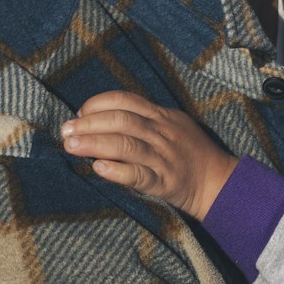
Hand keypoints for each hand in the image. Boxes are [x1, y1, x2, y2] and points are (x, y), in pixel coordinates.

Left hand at [61, 91, 238, 219]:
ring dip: (95, 144)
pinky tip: (98, 168)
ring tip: (71, 146)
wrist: (217, 180)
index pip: (126, 101)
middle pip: (122, 121)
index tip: (79, 113)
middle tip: (66, 131)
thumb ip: (143, 119)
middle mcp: (161, 133)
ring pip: (127, 145)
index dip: (98, 104)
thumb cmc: (189, 151)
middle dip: (89, 123)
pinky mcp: (163, 182)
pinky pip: (138, 175)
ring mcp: (163, 157)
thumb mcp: (171, 124)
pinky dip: (117, 171)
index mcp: (161, 116)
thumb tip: (101, 118)